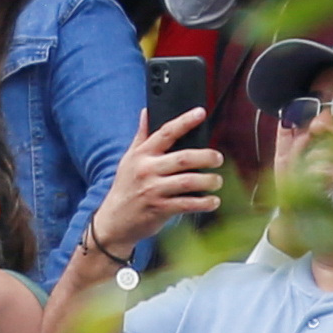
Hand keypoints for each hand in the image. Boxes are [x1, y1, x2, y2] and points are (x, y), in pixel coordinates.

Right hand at [87, 107, 223, 256]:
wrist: (114, 221)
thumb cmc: (125, 187)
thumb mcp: (129, 159)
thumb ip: (141, 136)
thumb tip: (146, 111)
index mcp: (142, 155)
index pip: (165, 132)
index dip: (184, 121)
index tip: (200, 112)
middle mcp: (147, 170)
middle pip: (183, 158)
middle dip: (206, 156)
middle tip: (218, 158)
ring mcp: (154, 190)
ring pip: (188, 181)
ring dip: (208, 181)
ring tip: (217, 180)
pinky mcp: (160, 209)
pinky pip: (187, 204)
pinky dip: (204, 203)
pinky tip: (213, 201)